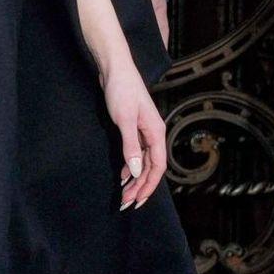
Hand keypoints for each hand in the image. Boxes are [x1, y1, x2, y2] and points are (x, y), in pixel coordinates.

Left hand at [99, 50, 165, 209]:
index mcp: (156, 133)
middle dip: (140, 187)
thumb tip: (135, 171)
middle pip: (151, 168)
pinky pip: (136, 154)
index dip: (148, 186)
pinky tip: (122, 175)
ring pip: (143, 162)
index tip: (137, 201)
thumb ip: (130, 146)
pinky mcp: (134, 128)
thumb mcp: (124, 120)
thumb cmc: (122, 91)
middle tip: (126, 203)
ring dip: (134, 179)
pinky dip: (130, 166)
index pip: (157, 167)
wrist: (115, 70)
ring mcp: (144, 132)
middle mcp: (154, 134)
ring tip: (124, 194)